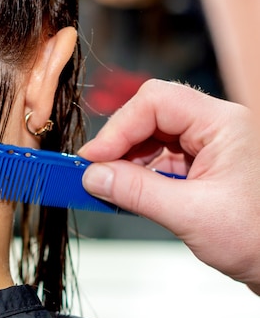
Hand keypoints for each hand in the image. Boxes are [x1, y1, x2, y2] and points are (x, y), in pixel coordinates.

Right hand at [78, 79, 259, 294]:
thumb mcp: (192, 215)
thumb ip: (137, 192)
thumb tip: (93, 176)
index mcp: (224, 124)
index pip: (157, 102)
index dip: (119, 127)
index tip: (93, 158)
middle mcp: (216, 127)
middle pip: (151, 115)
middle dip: (120, 143)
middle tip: (94, 171)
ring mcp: (208, 145)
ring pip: (151, 136)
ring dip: (126, 160)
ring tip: (108, 185)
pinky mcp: (200, 164)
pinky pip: (159, 157)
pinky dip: (138, 173)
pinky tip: (126, 190)